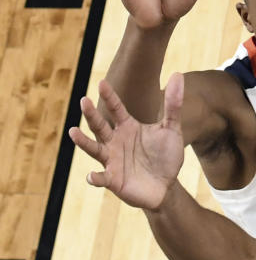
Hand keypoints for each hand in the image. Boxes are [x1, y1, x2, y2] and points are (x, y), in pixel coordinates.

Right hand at [69, 75, 185, 208]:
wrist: (167, 185)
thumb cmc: (165, 155)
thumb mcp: (171, 129)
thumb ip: (173, 104)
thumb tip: (178, 74)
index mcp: (127, 127)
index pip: (116, 108)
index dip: (110, 96)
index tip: (102, 83)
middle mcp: (115, 141)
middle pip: (100, 125)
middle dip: (91, 114)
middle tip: (83, 100)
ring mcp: (112, 160)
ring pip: (94, 149)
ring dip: (83, 142)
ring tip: (73, 131)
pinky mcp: (113, 180)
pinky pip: (102, 178)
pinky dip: (96, 177)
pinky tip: (91, 176)